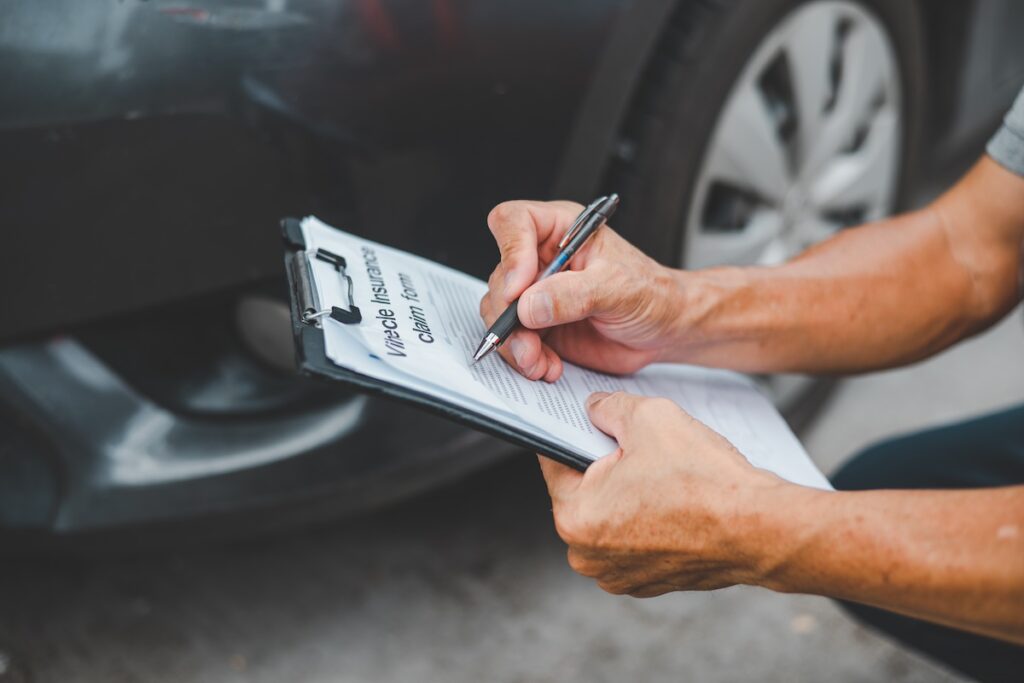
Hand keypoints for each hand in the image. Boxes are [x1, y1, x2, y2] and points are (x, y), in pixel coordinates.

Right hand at [479, 200, 683, 380]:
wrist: (665, 329)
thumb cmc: (652, 294)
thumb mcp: (618, 288)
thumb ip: (573, 294)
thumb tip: (529, 305)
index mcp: (561, 230)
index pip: (514, 222)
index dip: (510, 253)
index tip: (520, 289)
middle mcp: (543, 259)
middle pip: (501, 277)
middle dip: (509, 315)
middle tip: (527, 339)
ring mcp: (538, 294)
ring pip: (501, 314)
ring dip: (515, 344)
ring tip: (539, 361)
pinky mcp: (539, 326)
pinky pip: (514, 341)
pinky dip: (525, 359)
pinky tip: (547, 366)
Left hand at [539, 391, 792, 596]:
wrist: (761, 529)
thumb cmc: (705, 481)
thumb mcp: (647, 417)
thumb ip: (608, 408)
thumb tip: (594, 409)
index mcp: (575, 517)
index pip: (553, 459)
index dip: (572, 432)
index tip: (585, 420)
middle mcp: (588, 554)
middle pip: (582, 490)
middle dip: (604, 465)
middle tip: (637, 446)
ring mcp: (617, 574)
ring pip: (609, 514)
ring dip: (627, 492)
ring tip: (662, 473)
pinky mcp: (646, 581)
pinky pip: (633, 537)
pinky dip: (646, 517)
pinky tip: (673, 499)